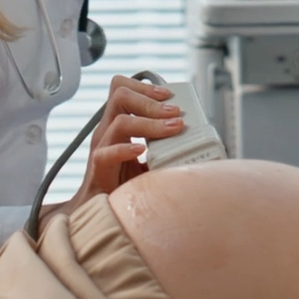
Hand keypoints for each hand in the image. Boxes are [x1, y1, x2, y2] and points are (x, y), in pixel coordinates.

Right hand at [44, 76, 182, 220]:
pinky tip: (142, 151)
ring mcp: (102, 147)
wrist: (107, 211)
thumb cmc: (130, 182)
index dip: (145, 87)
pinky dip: (125, 149)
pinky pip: (106, 154)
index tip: (169, 95)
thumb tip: (200, 140)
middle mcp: (108, 130)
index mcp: (118, 123)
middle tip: (175, 112)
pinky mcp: (99, 168)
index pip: (123, 89)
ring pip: (119, 121)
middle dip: (150, 99)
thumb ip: (167, 144)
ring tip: (171, 129)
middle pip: (120, 95)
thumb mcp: (152, 157)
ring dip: (149, 122)